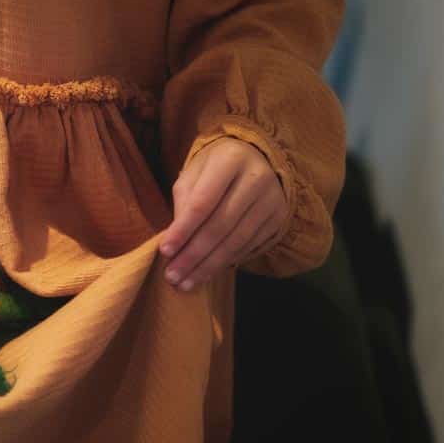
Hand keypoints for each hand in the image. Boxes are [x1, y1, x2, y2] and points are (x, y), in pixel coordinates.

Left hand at [158, 137, 287, 289]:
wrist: (257, 159)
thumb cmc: (215, 168)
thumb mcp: (193, 174)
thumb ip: (183, 202)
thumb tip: (176, 242)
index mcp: (230, 160)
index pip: (203, 202)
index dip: (183, 230)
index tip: (164, 252)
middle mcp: (256, 179)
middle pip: (220, 225)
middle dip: (193, 255)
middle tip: (172, 276)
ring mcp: (272, 200)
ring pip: (236, 240)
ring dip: (208, 266)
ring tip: (185, 283)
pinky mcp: (279, 218)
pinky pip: (249, 246)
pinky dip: (225, 262)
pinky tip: (206, 274)